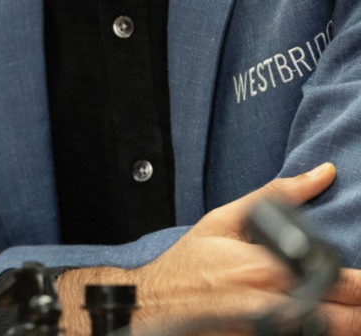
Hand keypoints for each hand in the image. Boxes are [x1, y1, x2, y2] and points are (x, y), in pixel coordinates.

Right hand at [57, 163, 360, 335]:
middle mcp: (276, 306)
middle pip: (350, 319)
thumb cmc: (187, 265)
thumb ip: (277, 196)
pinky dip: (323, 334)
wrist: (152, 305)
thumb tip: (324, 173)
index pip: (345, 282)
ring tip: (350, 312)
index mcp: (270, 270)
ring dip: (350, 325)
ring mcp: (271, 332)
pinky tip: (323, 324)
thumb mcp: (223, 221)